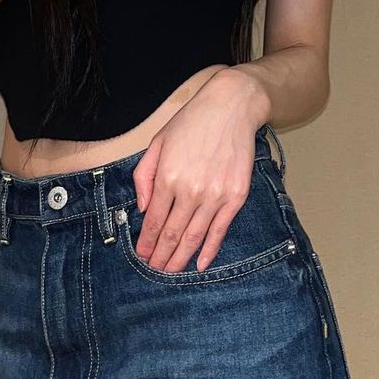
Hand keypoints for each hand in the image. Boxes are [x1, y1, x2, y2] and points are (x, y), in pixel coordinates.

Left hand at [131, 67, 269, 272]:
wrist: (231, 107)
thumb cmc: (192, 122)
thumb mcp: (158, 143)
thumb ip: (145, 177)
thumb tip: (144, 208)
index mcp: (168, 177)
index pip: (154, 221)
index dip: (146, 241)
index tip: (142, 254)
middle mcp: (190, 190)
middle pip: (173, 234)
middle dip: (161, 256)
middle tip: (155, 270)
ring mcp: (215, 195)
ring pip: (195, 237)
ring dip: (181, 258)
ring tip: (172, 272)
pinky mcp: (236, 196)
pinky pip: (220, 230)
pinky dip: (210, 250)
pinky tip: (201, 264)